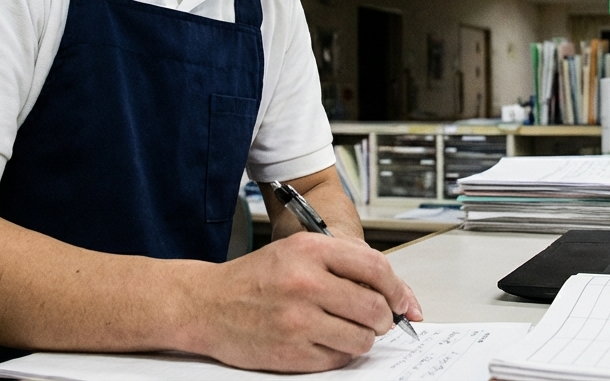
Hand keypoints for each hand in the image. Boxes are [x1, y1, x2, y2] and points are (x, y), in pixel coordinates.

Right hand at [180, 232, 422, 371]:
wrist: (207, 304)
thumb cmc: (257, 278)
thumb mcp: (299, 251)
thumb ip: (349, 264)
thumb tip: (401, 296)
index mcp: (310, 250)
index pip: (376, 268)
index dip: (398, 289)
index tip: (403, 302)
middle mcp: (305, 283)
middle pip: (374, 308)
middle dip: (382, 318)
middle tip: (375, 318)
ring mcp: (298, 320)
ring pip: (362, 338)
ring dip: (362, 338)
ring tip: (344, 328)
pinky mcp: (291, 352)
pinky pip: (339, 359)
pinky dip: (339, 353)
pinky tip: (323, 340)